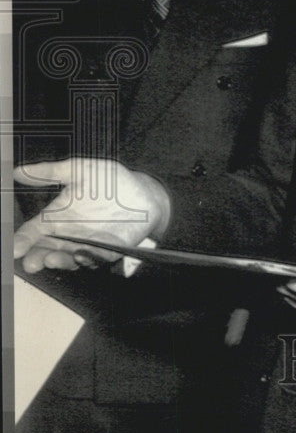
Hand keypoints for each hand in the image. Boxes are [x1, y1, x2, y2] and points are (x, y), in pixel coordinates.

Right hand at [13, 158, 171, 273]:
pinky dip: (90, 258)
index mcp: (57, 218)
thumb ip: (50, 172)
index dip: (23, 240)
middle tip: (30, 262)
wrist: (143, 192)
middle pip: (47, 250)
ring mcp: (88, 244)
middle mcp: (69, 234)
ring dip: (59, 261)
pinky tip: (82, 254)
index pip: (34, 232)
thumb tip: (18, 170)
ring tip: (51, 259)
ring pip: (69, 258)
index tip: (15, 247)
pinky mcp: (109, 250)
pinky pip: (97, 257)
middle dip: (37, 257)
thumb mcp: (79, 170)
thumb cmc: (109, 182)